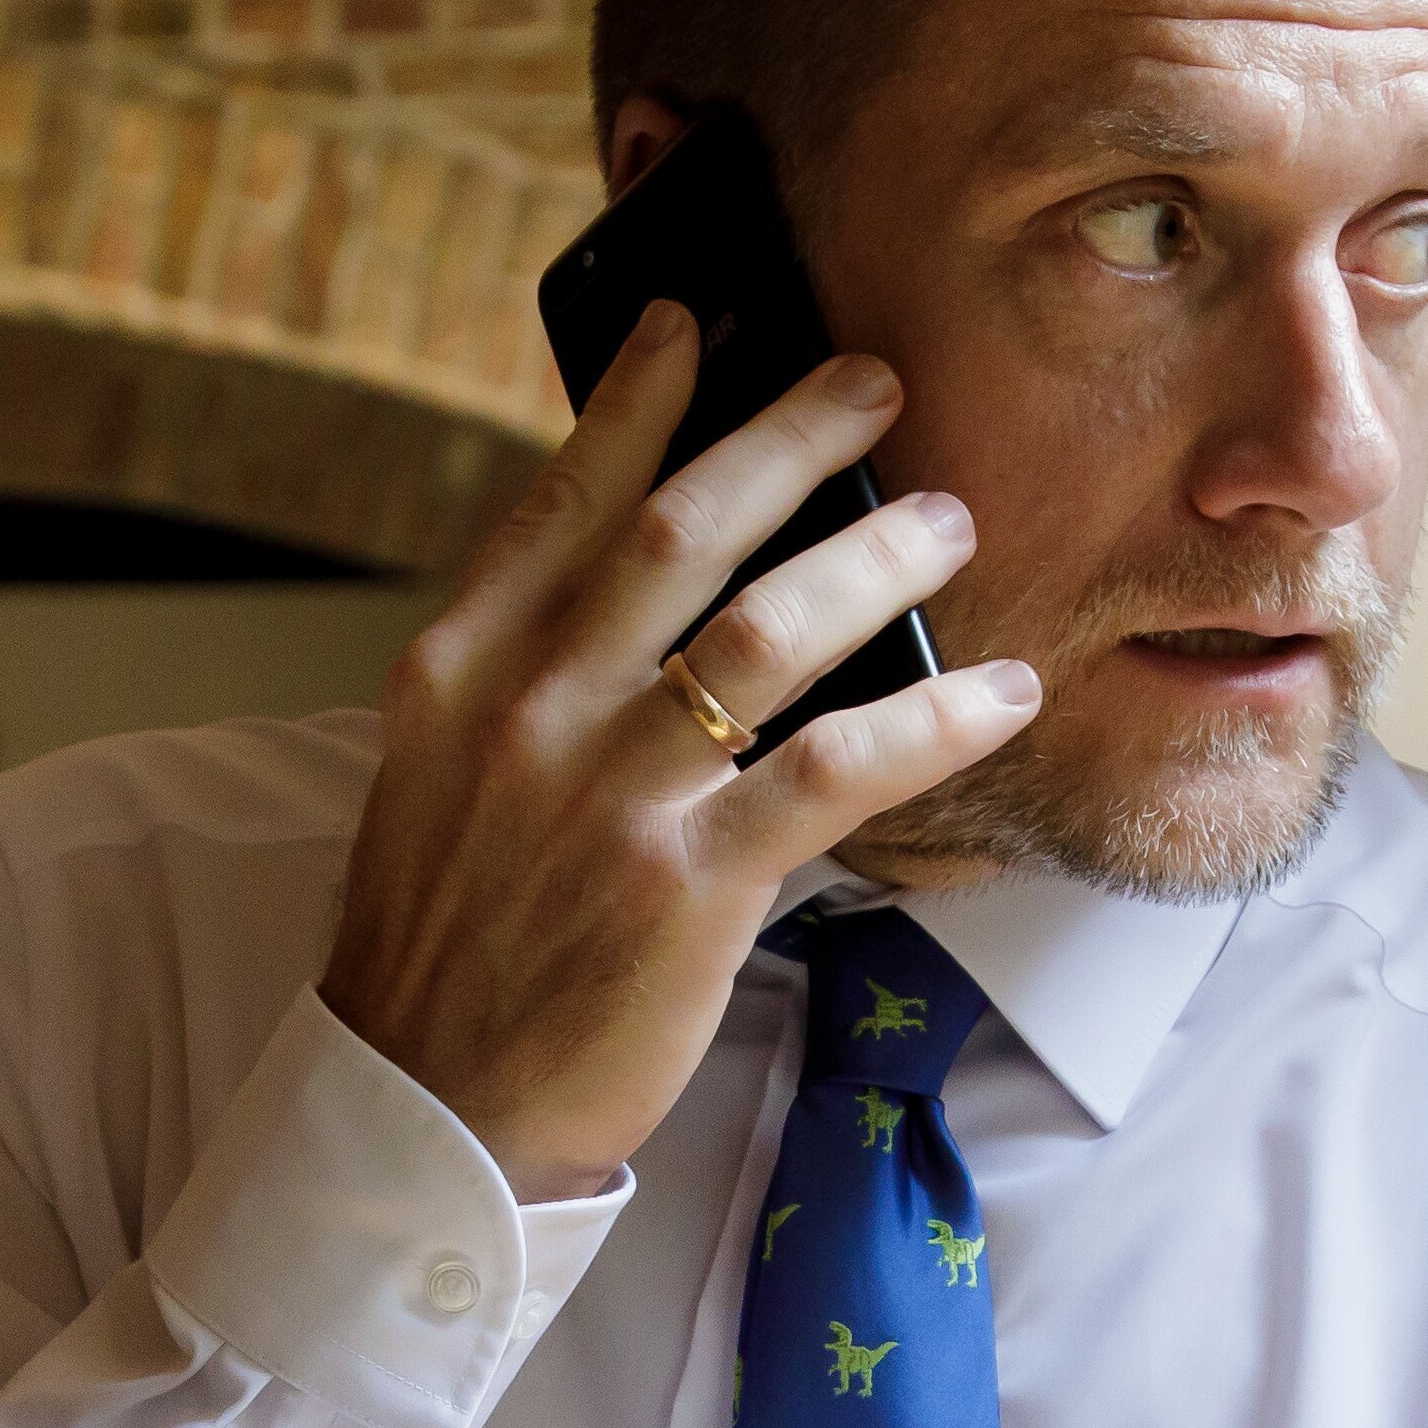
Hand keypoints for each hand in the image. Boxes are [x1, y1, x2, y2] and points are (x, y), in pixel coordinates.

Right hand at [320, 303, 1044, 1199]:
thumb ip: (527, 677)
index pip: (560, 501)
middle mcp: (526, 711)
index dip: (635, 402)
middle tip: (874, 384)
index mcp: (459, 670)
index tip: (694, 319)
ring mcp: (605, 795)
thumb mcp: (446, 780)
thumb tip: (638, 592)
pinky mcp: (686, 886)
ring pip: (767, 630)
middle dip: (791, 438)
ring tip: (949, 523)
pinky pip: (835, 772)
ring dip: (875, 560)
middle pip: (680, 530)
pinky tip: (1000, 694)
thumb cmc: (454, 943)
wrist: (427, 1107)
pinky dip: (932, 723)